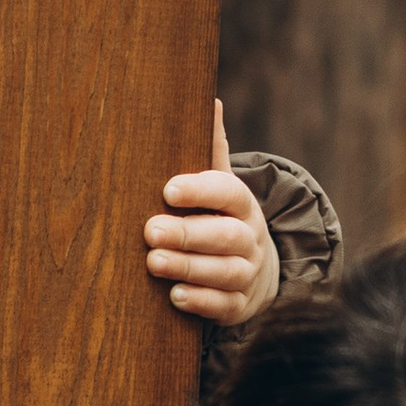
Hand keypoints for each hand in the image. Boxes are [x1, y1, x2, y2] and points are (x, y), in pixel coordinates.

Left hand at [145, 102, 279, 327]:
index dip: (200, 190)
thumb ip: (211, 150)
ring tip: (154, 263)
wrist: (256, 270)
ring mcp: (248, 273)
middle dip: (188, 234)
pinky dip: (201, 301)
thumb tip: (210, 100)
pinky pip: (225, 305)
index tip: (168, 189)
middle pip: (225, 236)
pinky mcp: (240, 305)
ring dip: (189, 267)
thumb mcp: (220, 186)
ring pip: (225, 272)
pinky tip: (176, 296)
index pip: (227, 192)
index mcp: (241, 204)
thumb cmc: (221, 220)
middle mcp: (250, 238)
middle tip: (150, 231)